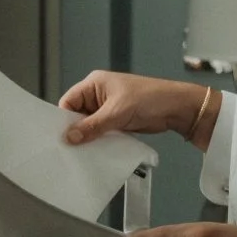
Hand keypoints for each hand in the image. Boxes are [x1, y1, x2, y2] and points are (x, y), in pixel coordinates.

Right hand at [59, 70, 212, 147]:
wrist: (176, 108)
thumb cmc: (150, 98)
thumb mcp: (117, 112)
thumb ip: (92, 125)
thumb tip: (70, 136)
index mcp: (95, 84)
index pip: (69, 101)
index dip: (63, 119)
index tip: (60, 137)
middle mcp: (98, 95)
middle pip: (77, 115)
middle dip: (76, 130)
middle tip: (70, 148)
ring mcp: (108, 109)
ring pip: (89, 125)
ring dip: (88, 137)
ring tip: (82, 153)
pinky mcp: (117, 121)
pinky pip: (101, 132)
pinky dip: (99, 141)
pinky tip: (96, 152)